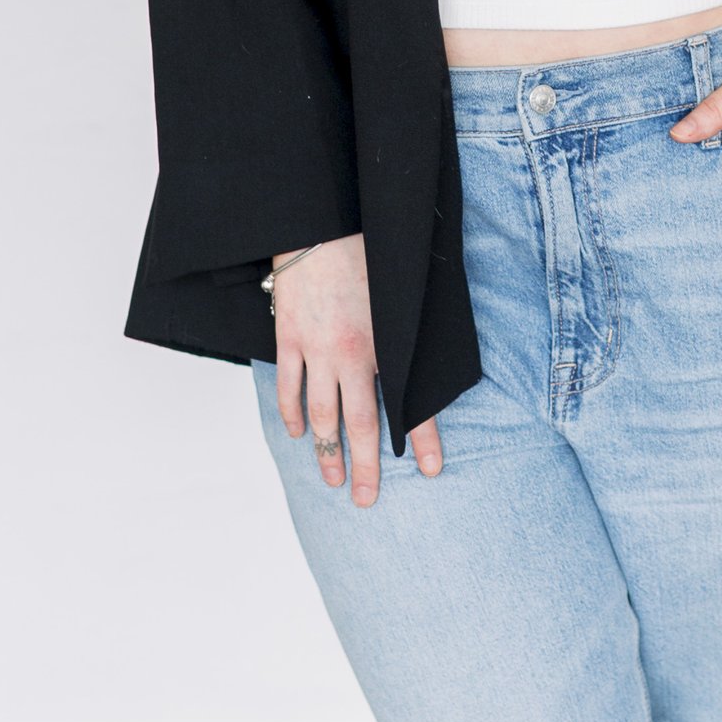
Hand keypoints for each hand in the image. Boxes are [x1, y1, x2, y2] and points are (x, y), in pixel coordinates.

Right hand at [270, 234, 444, 504]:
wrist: (320, 220)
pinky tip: (300, 433)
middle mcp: (352, 354)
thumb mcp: (400, 293)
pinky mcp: (289, 337)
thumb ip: (410, 332)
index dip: (424, 439)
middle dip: (366, 466)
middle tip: (367, 501)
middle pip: (359, 424)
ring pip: (322, 415)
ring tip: (334, 480)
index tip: (433, 472)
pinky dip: (294, 414)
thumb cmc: (367, 249)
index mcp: (387, 343)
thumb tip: (426, 363)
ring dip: (327, 452)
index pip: (410, 402)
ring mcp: (316, 349)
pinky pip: (290, 387)